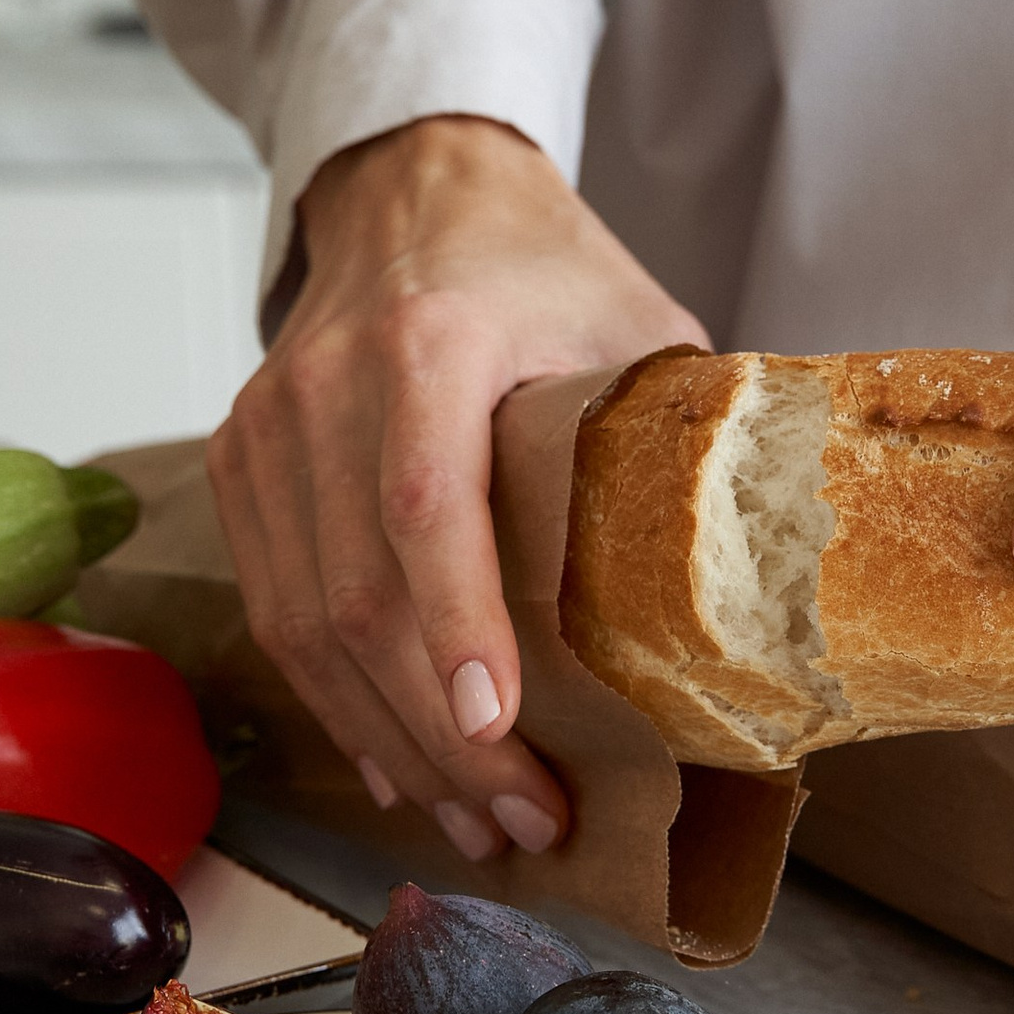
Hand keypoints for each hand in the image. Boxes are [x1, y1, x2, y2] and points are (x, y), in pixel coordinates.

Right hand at [208, 116, 706, 859]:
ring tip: (473, 821)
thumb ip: (683, 434)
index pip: (424, 506)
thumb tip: (772, 572)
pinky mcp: (241, 464)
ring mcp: (267, 428)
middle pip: (359, 596)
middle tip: (522, 823)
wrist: (415, 190)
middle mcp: (325, 385)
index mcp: (429, 340)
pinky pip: (275, 610)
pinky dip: (338, 700)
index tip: (501, 731)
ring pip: (305, 624)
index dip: (458, 630)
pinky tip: (399, 763)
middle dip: (443, 736)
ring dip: (391, 742)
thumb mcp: (636, 321)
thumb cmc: (540, 266)